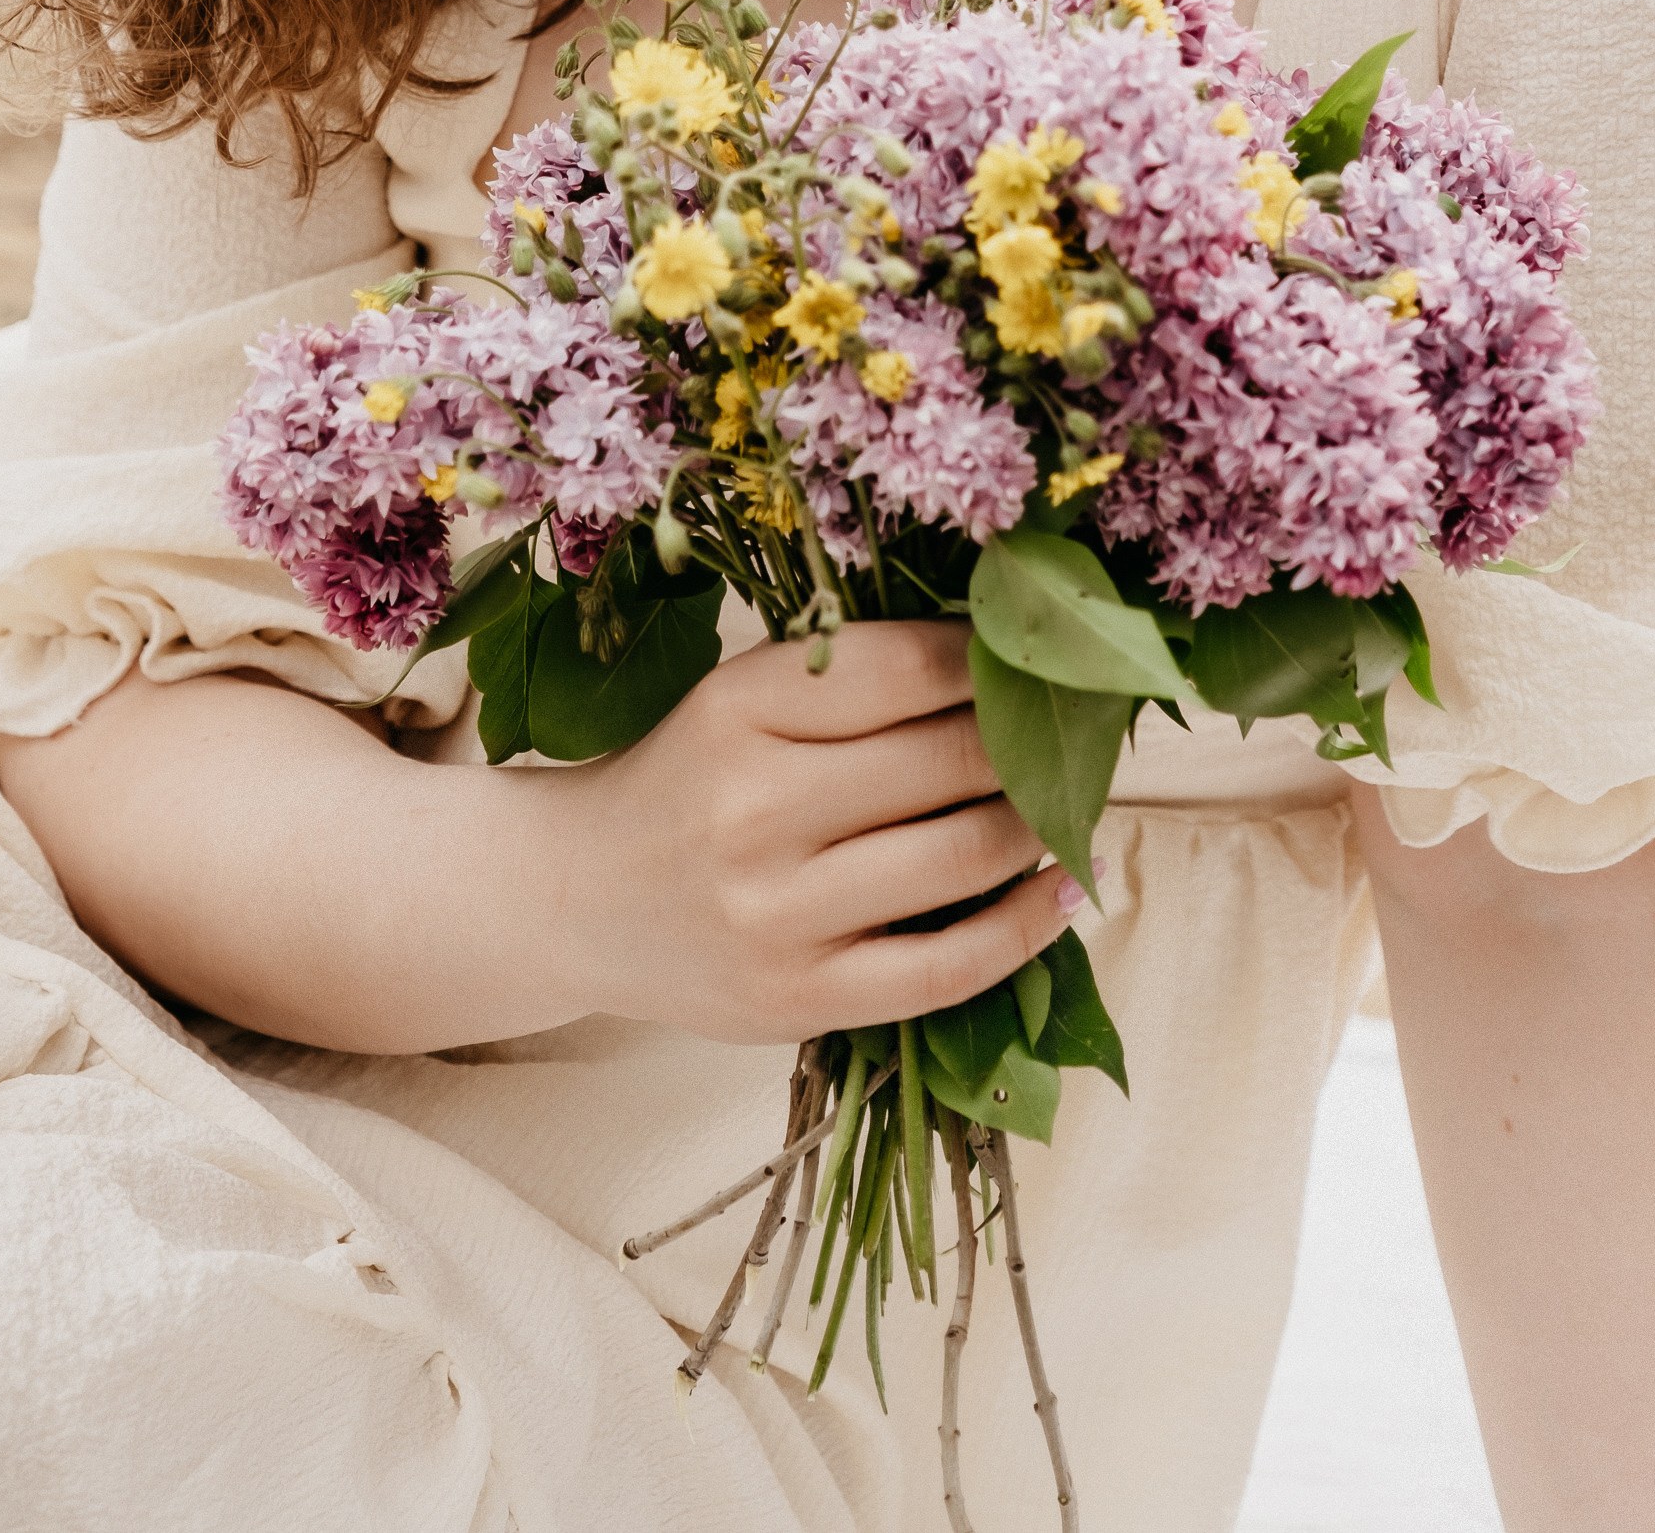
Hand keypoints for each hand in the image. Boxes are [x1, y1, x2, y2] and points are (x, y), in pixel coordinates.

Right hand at [536, 618, 1074, 1044]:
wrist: (577, 899)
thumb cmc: (687, 781)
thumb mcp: (742, 699)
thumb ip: (853, 678)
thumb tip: (1010, 658)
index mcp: (740, 706)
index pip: (907, 666)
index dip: (992, 659)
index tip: (1036, 657)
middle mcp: (756, 806)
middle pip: (948, 757)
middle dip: (1033, 739)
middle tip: (1077, 728)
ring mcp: (778, 912)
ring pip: (964, 854)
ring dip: (1040, 823)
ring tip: (1066, 800)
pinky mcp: (800, 997)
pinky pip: (950, 966)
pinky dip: (1028, 926)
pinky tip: (1062, 890)